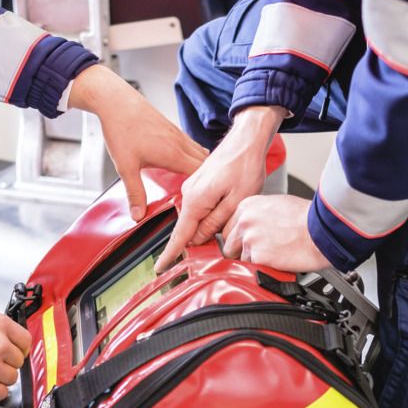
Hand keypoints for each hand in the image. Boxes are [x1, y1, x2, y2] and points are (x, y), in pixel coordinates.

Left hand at [69, 65, 206, 220]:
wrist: (115, 100)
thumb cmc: (121, 129)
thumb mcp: (126, 167)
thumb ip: (135, 193)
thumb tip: (138, 215)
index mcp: (173, 155)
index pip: (201, 175)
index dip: (206, 189)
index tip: (205, 202)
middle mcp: (180, 143)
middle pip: (205, 164)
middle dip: (208, 180)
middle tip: (207, 196)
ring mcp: (177, 134)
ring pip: (200, 152)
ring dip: (203, 167)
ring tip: (200, 183)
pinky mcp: (171, 128)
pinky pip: (191, 144)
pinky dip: (194, 155)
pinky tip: (184, 162)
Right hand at [154, 106, 284, 272]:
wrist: (246, 140)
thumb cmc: (245, 166)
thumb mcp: (236, 201)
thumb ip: (216, 223)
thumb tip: (200, 238)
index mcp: (196, 200)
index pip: (181, 234)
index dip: (171, 253)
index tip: (161, 267)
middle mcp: (189, 194)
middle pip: (191, 228)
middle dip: (205, 237)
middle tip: (228, 228)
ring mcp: (192, 188)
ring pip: (198, 217)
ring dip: (213, 222)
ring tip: (234, 207)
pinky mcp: (198, 185)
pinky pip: (201, 207)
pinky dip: (213, 212)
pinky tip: (229, 203)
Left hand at [221, 194, 329, 272]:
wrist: (321, 231)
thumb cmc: (307, 218)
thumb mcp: (278, 204)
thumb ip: (259, 214)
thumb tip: (255, 224)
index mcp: (248, 206)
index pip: (229, 227)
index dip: (238, 238)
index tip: (246, 243)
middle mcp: (245, 221)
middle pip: (229, 244)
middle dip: (241, 251)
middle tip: (259, 252)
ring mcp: (250, 239)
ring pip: (240, 258)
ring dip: (254, 261)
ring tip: (273, 255)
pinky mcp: (257, 256)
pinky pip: (252, 268)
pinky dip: (263, 268)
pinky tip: (277, 261)